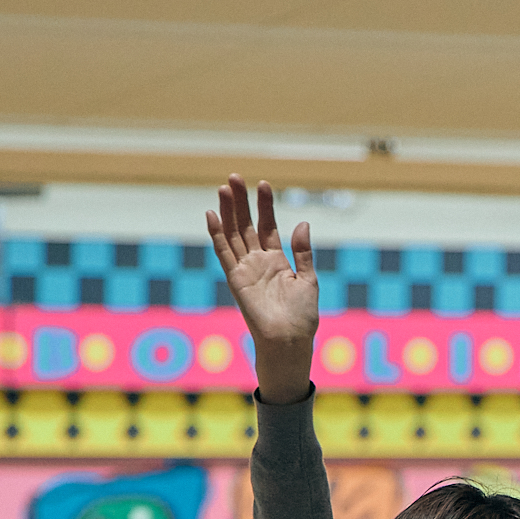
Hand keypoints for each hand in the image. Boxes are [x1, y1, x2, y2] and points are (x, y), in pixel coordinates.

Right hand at [207, 174, 317, 403]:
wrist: (289, 341)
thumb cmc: (302, 317)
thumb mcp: (308, 279)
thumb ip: (303, 251)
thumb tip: (303, 223)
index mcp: (277, 261)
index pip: (268, 226)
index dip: (265, 206)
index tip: (263, 184)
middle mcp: (258, 262)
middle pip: (246, 225)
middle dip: (241, 202)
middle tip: (235, 178)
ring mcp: (245, 270)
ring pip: (233, 234)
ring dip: (228, 212)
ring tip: (224, 188)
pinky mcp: (235, 279)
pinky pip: (223, 253)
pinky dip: (217, 235)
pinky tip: (211, 215)